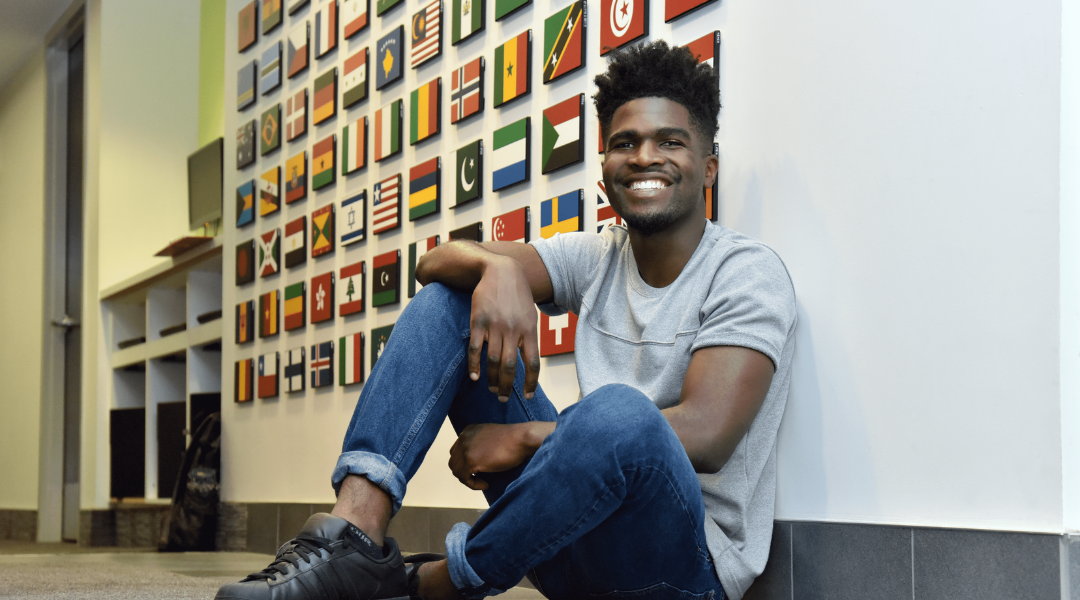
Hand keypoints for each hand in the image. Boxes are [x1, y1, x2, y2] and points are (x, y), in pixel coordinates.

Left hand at [448, 423, 548, 489]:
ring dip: (468, 480)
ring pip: (456, 471)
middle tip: (479, 478)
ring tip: (484, 482)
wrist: (522, 439)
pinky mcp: (470, 460)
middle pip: (454, 461)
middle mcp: (463, 438)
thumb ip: (480, 445)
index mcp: (468, 431)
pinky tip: (485, 485)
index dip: (464, 463)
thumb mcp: (491, 437)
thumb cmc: (514, 440)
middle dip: (464, 472)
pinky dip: (473, 485)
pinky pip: (464, 478)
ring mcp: (465, 449)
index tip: (478, 470)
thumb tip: (476, 462)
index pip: (456, 451)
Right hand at [468, 256, 540, 400]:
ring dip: (492, 379)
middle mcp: (513, 330)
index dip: (531, 382)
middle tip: (504, 399)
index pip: (532, 363)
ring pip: (494, 360)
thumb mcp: (529, 315)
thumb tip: (529, 361)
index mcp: (529, 329)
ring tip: (493, 390)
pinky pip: (476, 348)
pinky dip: (474, 365)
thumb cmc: (517, 295)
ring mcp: (495, 326)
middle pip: (511, 366)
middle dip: (507, 386)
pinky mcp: (478, 321)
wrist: (500, 270)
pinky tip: (474, 376)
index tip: (528, 396)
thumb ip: (528, 337)